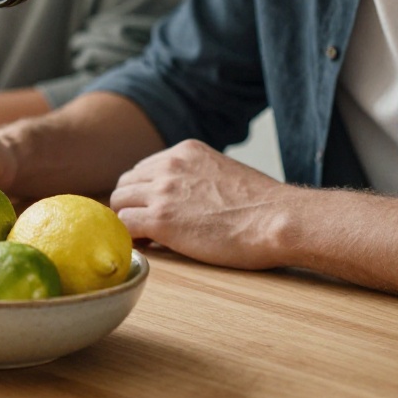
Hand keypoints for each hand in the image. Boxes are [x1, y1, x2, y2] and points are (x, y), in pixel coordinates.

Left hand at [110, 139, 293, 269]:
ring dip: (127, 219)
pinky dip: (129, 236)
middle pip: (126, 183)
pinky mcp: (161, 219)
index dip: (144, 191)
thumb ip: (195, 178)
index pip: (144, 168)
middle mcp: (169, 165)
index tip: (152, 208)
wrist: (278, 220)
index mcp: (184, 152)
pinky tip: (145, 245)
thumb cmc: (262, 206)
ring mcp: (163, 191)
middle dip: (131, 204)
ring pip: (119, 202)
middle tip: (143, 224)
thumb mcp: (222, 172)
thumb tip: (181, 198)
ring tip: (146, 236)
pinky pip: (125, 225)